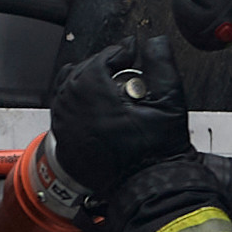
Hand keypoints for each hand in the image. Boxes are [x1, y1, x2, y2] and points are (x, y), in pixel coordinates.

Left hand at [48, 34, 193, 207]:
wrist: (149, 188)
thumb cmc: (159, 151)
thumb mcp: (170, 101)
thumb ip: (162, 65)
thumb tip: (155, 43)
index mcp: (94, 96)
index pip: (99, 61)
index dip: (117, 53)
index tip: (131, 52)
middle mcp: (73, 110)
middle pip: (79, 73)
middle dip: (100, 66)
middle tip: (122, 66)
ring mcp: (65, 128)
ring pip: (66, 91)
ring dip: (85, 82)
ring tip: (107, 83)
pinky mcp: (64, 143)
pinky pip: (62, 113)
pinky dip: (74, 103)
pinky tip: (92, 104)